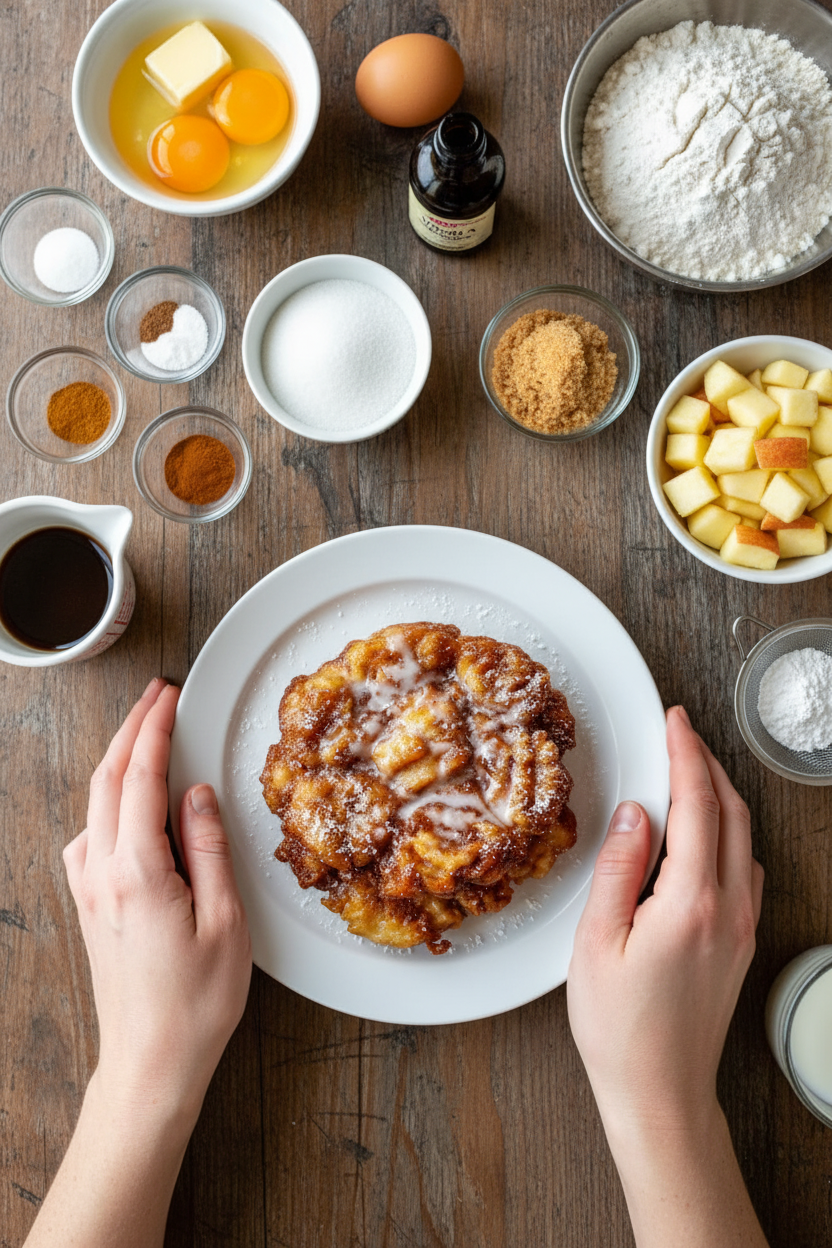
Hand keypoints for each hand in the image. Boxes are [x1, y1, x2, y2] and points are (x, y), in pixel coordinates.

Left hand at [63, 678, 251, 1127]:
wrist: (151, 1061)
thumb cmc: (195, 1003)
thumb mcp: (224, 921)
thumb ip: (208, 849)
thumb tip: (198, 794)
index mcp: (137, 873)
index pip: (140, 779)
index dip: (154, 730)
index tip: (168, 697)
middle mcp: (101, 875)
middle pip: (107, 781)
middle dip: (130, 730)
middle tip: (156, 697)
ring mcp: (88, 890)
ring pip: (94, 805)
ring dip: (117, 762)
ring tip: (146, 737)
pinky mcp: (89, 906)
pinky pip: (90, 835)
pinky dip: (108, 801)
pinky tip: (128, 805)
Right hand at [567, 705, 763, 1149]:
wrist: (660, 1093)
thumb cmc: (620, 1028)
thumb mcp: (596, 941)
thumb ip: (618, 867)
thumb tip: (634, 811)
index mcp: (691, 902)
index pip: (697, 805)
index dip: (684, 754)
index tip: (673, 721)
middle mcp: (730, 909)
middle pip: (732, 813)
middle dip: (707, 764)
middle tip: (679, 734)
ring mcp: (743, 927)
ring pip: (744, 839)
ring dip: (720, 796)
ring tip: (687, 773)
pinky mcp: (742, 943)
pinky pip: (746, 869)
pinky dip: (728, 833)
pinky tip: (704, 835)